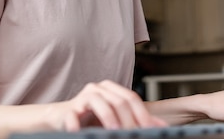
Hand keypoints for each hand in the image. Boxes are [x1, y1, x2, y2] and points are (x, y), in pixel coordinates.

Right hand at [49, 80, 166, 130]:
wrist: (62, 118)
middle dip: (128, 119)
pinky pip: (73, 114)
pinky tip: (80, 130)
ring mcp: (83, 97)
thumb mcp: (116, 118)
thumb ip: (136, 119)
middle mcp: (98, 89)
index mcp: (112, 89)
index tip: (150, 129)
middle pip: (118, 101)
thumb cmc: (91, 118)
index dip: (142, 114)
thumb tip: (161, 126)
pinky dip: (77, 123)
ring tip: (115, 131)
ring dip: (108, 117)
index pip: (132, 98)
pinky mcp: (68, 109)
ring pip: (98, 102)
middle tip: (134, 134)